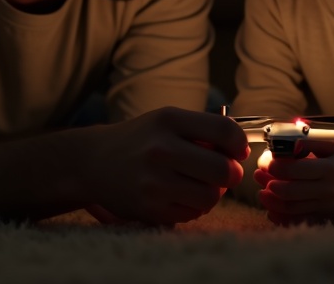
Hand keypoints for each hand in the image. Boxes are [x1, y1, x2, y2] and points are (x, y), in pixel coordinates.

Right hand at [81, 107, 249, 225]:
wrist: (92, 161)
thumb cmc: (140, 140)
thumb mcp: (166, 122)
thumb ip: (203, 130)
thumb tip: (241, 149)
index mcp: (169, 120)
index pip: (225, 131)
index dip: (240, 145)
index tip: (238, 152)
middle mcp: (161, 148)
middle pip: (223, 170)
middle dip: (230, 175)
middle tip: (224, 174)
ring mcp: (153, 181)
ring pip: (210, 197)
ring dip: (212, 194)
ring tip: (199, 185)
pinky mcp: (148, 208)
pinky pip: (191, 214)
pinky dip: (193, 208)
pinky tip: (180, 196)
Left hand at [254, 140, 333, 224]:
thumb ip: (309, 141)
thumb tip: (285, 141)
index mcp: (330, 169)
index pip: (296, 170)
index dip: (276, 166)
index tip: (267, 161)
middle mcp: (328, 190)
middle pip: (290, 192)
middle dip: (269, 184)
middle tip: (258, 176)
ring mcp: (327, 206)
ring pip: (291, 208)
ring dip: (271, 201)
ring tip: (261, 191)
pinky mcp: (326, 217)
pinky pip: (299, 220)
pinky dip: (282, 216)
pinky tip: (271, 208)